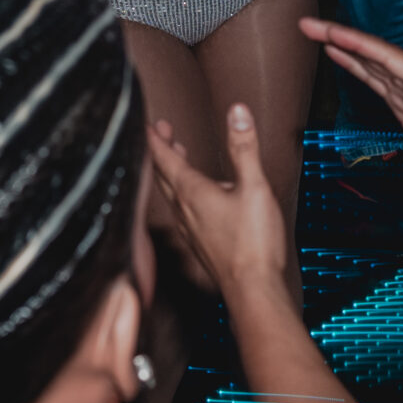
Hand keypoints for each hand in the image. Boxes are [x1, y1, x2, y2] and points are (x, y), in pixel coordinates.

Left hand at [146, 103, 293, 304]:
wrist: (252, 290)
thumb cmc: (253, 243)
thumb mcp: (254, 187)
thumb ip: (245, 148)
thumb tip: (237, 112)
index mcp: (192, 192)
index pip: (164, 158)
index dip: (154, 138)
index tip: (147, 123)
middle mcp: (184, 210)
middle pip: (163, 174)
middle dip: (160, 150)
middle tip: (162, 131)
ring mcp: (189, 229)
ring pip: (172, 194)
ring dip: (171, 172)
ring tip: (177, 158)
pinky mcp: (199, 243)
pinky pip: (183, 212)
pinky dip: (182, 194)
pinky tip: (198, 199)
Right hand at [306, 20, 402, 191]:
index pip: (385, 55)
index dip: (354, 41)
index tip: (327, 31)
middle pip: (372, 53)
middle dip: (339, 37)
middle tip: (307, 24)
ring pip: (371, 63)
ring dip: (343, 47)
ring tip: (315, 33)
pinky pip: (375, 79)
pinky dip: (355, 65)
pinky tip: (341, 56)